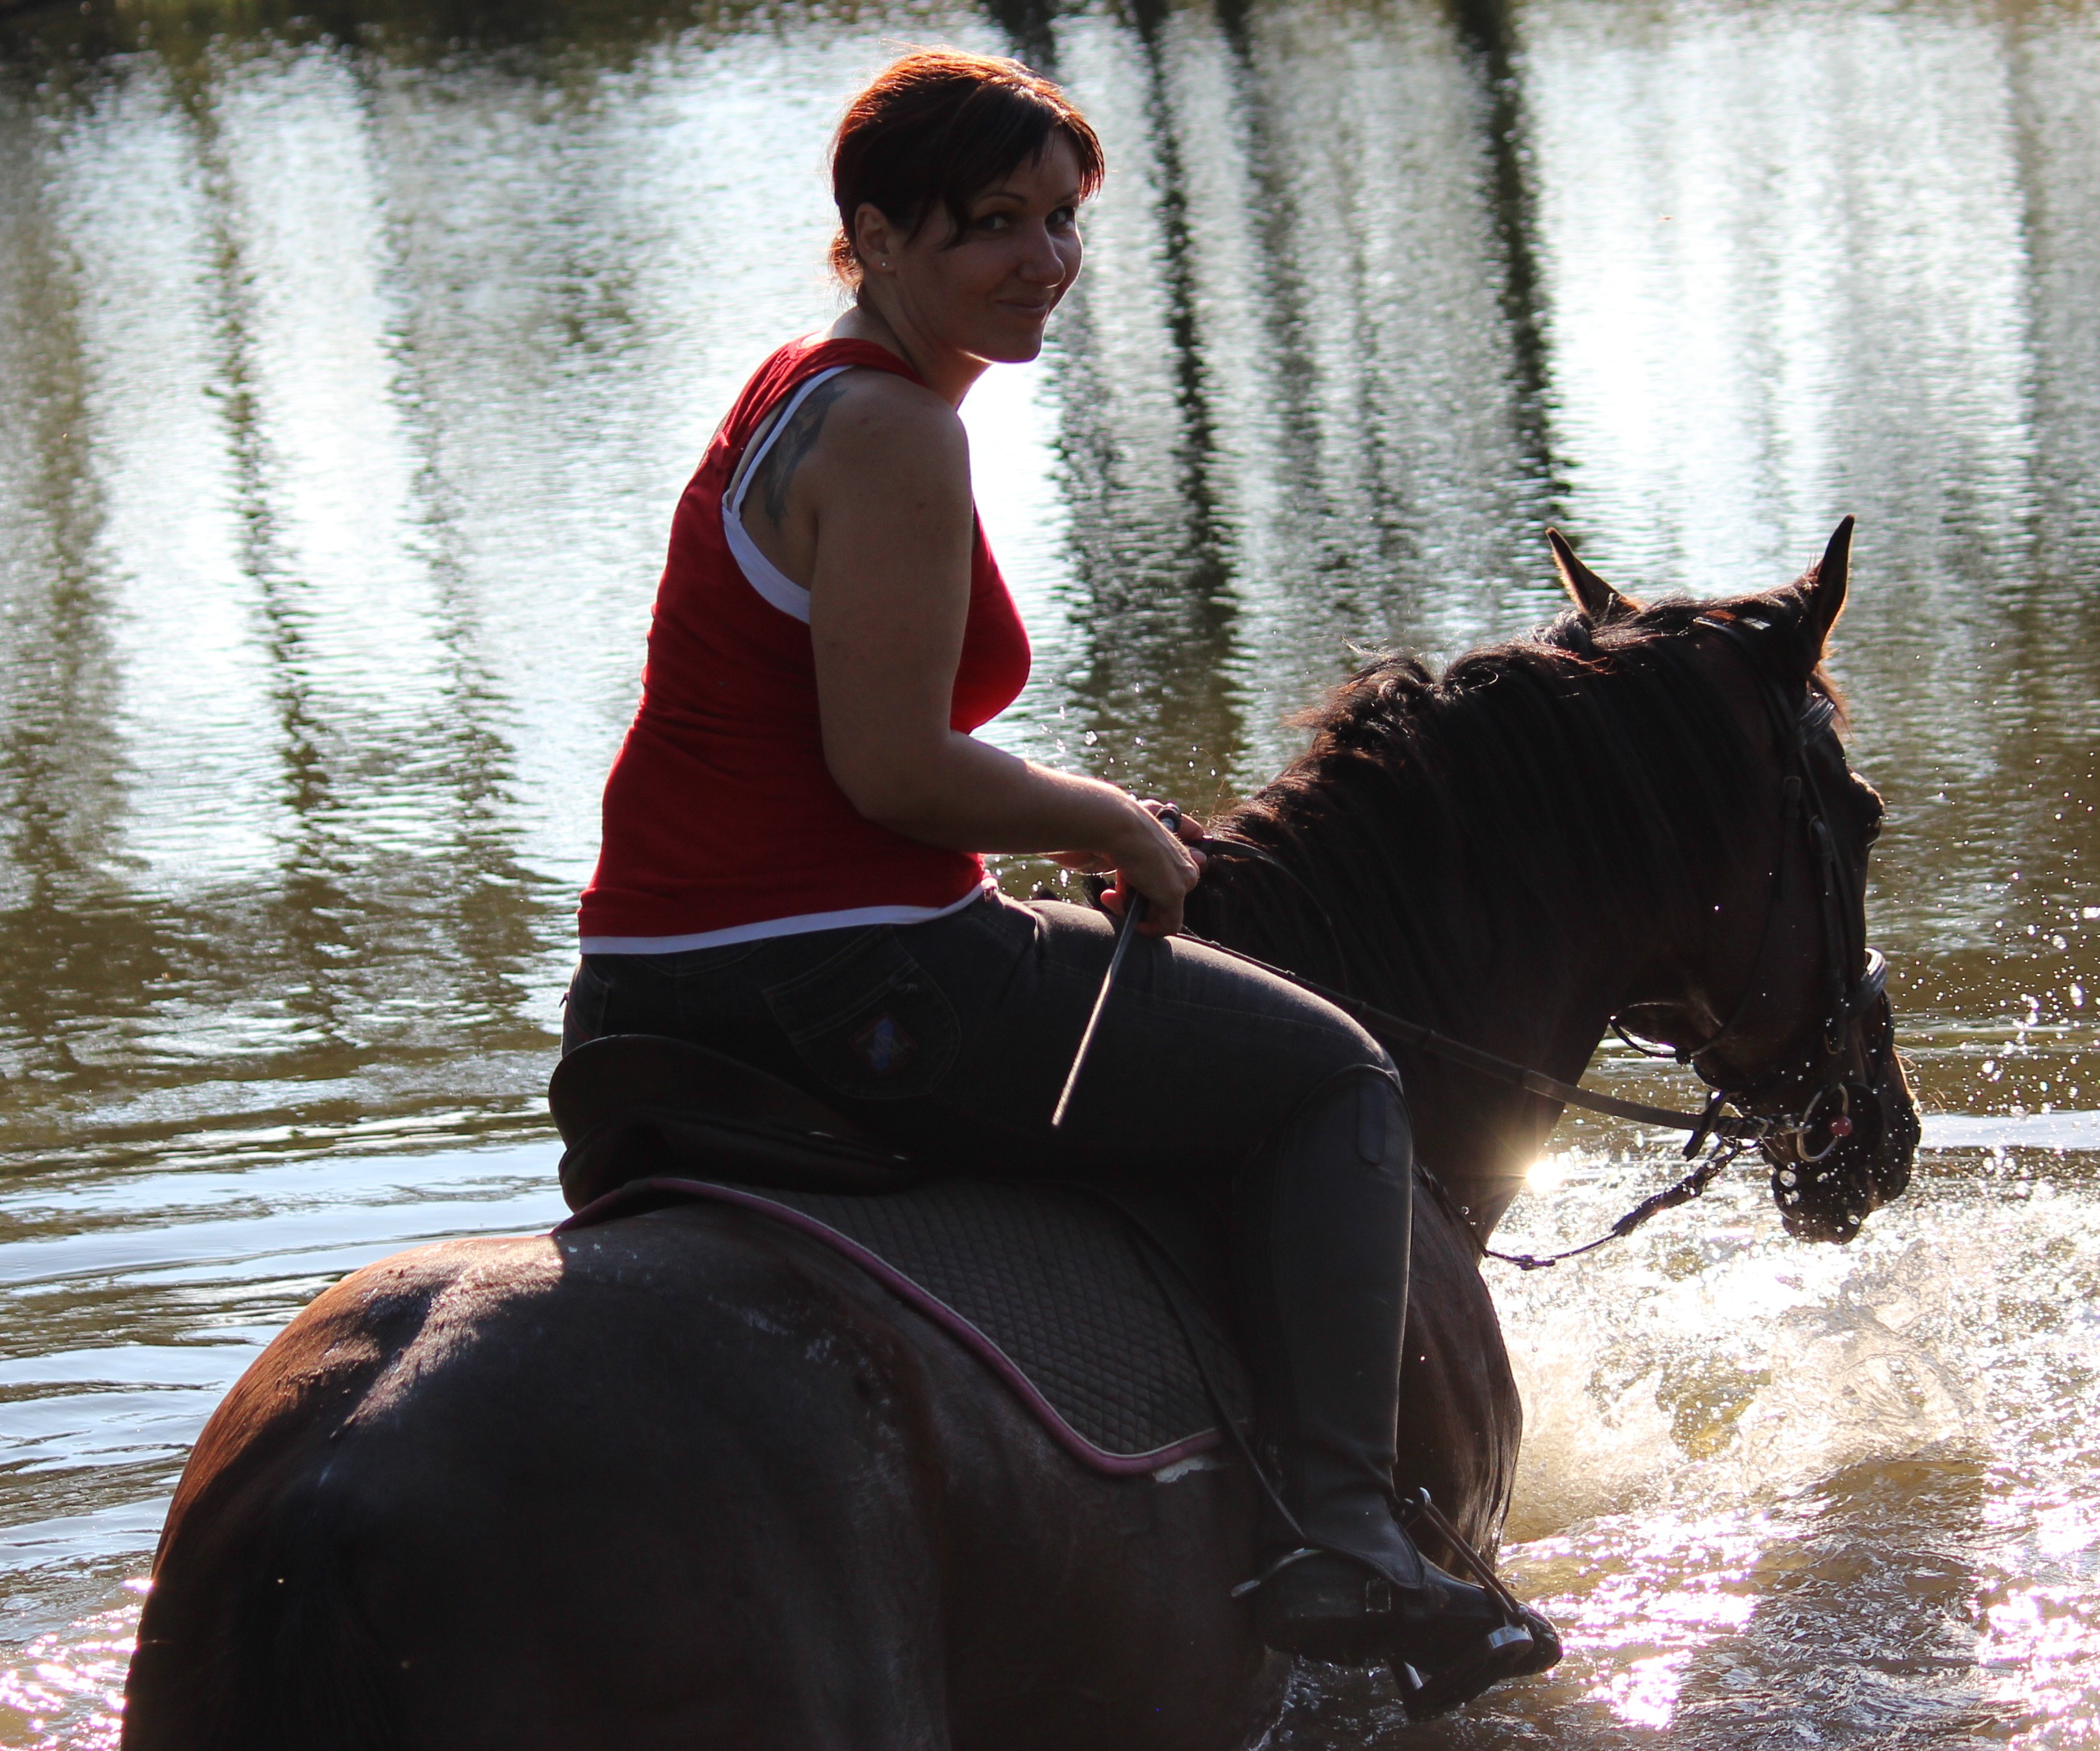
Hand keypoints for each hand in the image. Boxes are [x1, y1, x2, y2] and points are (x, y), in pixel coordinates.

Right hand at [1098, 800, 1205, 935]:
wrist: (1119, 827)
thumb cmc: (1120, 834)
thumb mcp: (1132, 852)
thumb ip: (1138, 871)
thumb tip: (1128, 885)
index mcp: (1178, 853)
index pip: (1167, 884)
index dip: (1143, 892)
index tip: (1122, 889)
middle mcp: (1186, 866)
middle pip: (1165, 900)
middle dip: (1138, 903)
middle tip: (1113, 896)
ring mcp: (1183, 881)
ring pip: (1163, 913)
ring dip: (1135, 912)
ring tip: (1112, 898)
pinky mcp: (1174, 894)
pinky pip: (1168, 925)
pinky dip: (1150, 930)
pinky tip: (1133, 923)